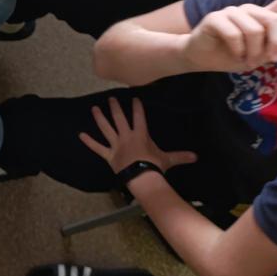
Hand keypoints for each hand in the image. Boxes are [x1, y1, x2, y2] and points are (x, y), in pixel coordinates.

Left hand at [79, 96, 197, 175]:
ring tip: (94, 109)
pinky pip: (97, 148)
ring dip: (99, 118)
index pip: (139, 117)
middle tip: (110, 98)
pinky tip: (80, 135)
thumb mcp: (168, 159)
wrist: (142, 178)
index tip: (134, 97)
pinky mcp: (108, 155)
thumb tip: (196, 156)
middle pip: (119, 118)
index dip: (137, 107)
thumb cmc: (155, 167)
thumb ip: (181, 156)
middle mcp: (126, 136)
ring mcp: (116, 145)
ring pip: (106, 129)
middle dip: (115, 107)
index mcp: (140, 135)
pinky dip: (89, 142)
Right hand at [183, 3, 276, 72]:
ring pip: (254, 30)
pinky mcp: (214, 18)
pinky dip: (237, 50)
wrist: (201, 57)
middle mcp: (247, 9)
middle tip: (266, 61)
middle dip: (273, 45)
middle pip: (273, 20)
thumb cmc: (231, 54)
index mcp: (260, 15)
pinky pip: (234, 34)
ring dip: (253, 52)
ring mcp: (230, 11)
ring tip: (246, 61)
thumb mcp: (259, 54)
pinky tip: (234, 55)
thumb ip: (275, 44)